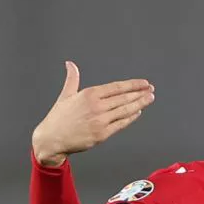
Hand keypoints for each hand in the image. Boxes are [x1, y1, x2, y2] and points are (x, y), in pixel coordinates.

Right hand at [32, 61, 154, 166]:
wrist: (52, 139)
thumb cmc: (59, 118)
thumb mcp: (65, 95)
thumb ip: (72, 79)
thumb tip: (70, 64)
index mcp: (89, 95)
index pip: (117, 87)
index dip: (133, 85)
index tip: (144, 83)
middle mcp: (97, 106)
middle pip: (124, 98)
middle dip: (140, 93)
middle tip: (151, 90)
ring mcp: (101, 121)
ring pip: (125, 110)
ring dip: (140, 104)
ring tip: (149, 98)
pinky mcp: (102, 134)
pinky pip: (121, 124)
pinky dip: (131, 117)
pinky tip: (138, 112)